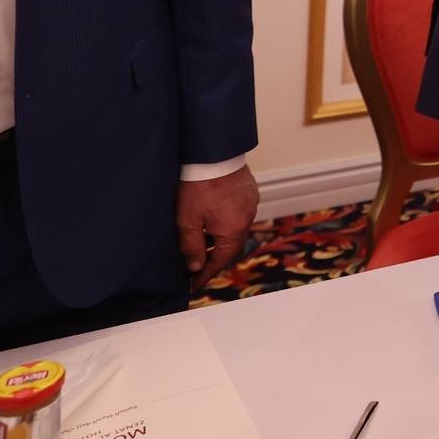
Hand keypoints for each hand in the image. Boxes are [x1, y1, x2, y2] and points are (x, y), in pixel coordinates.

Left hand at [177, 167, 258, 283]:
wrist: (213, 154)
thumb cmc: (198, 186)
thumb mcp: (188, 220)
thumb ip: (192, 246)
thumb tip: (196, 266)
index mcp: (233, 231)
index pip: (220, 261)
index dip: (206, 274)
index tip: (194, 284)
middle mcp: (247, 219)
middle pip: (231, 246)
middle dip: (215, 257)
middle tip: (198, 265)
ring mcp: (251, 204)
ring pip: (236, 229)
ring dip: (221, 238)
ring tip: (204, 241)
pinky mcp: (250, 191)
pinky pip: (240, 213)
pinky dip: (227, 221)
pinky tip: (214, 218)